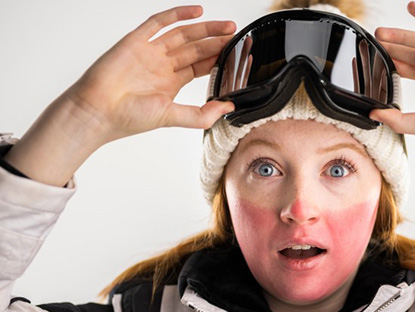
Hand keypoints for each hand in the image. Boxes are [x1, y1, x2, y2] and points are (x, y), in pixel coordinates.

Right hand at [67, 5, 235, 144]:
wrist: (97, 110)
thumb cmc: (128, 118)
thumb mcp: (172, 117)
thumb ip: (201, 114)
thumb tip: (228, 107)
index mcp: (170, 84)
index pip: (200, 67)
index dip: (219, 59)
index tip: (238, 55)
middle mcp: (161, 66)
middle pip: (195, 49)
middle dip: (217, 42)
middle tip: (237, 35)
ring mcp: (149, 52)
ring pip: (183, 34)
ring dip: (205, 28)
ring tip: (227, 25)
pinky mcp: (136, 40)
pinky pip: (158, 22)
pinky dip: (177, 15)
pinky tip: (198, 11)